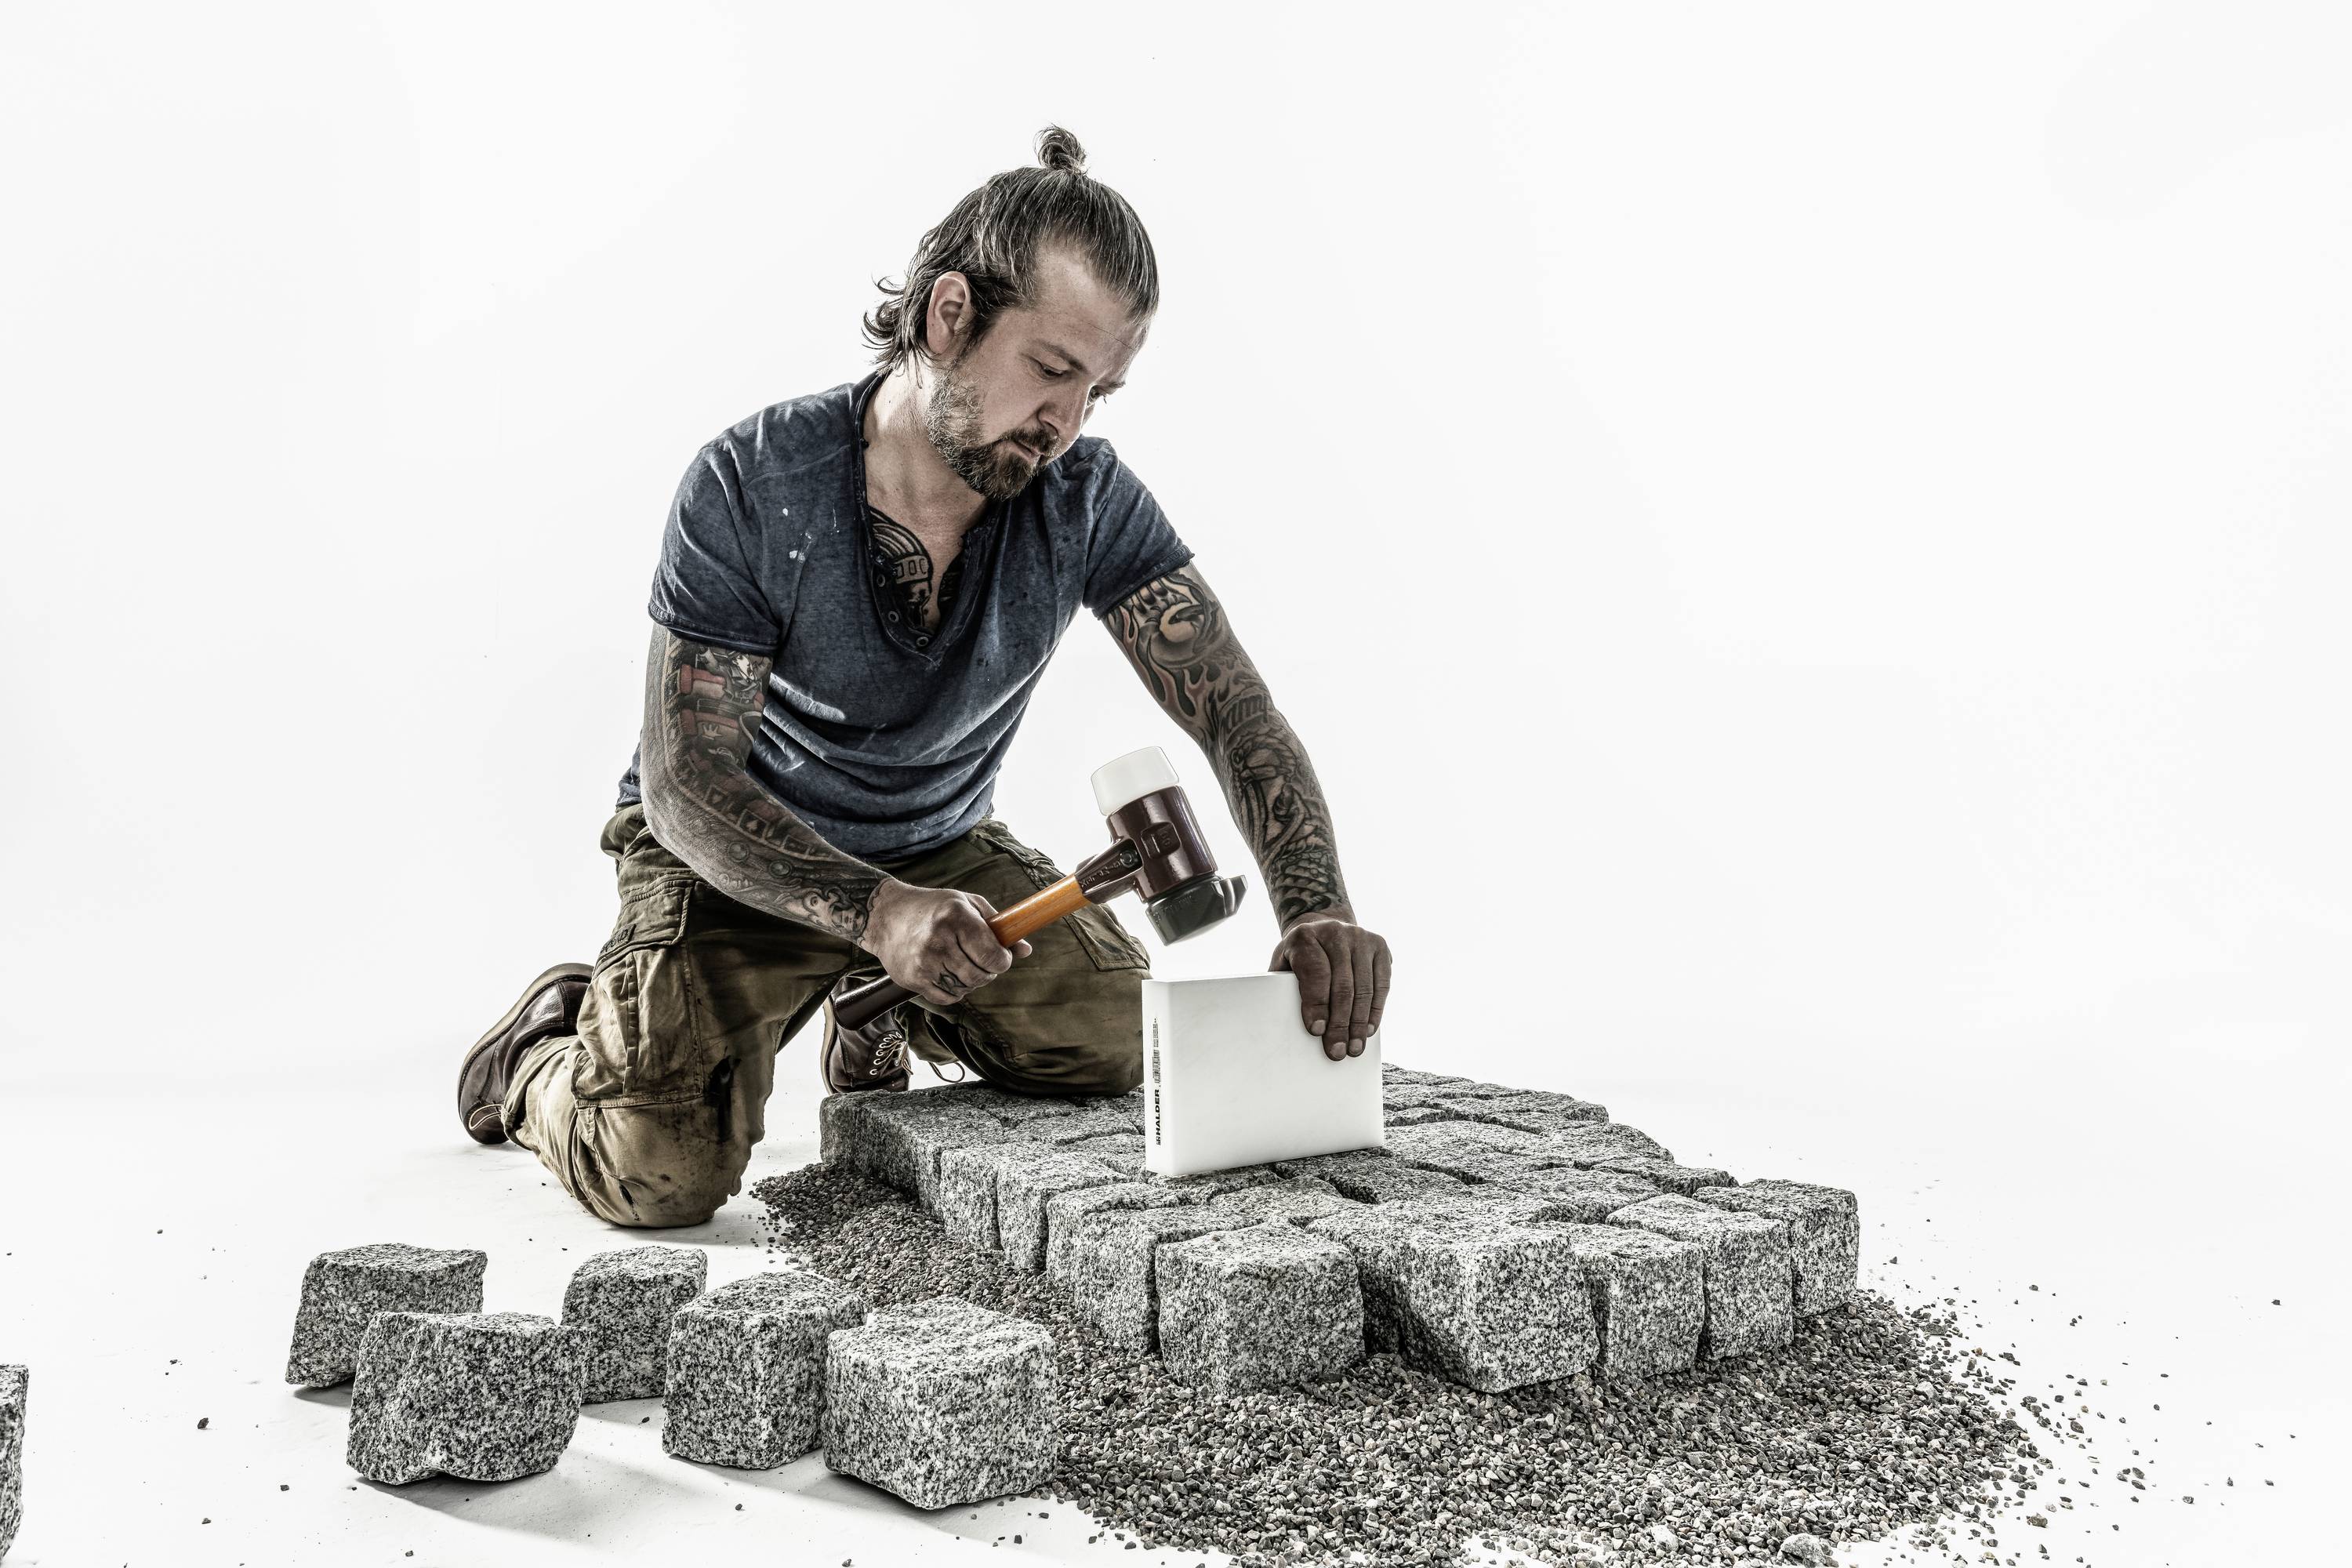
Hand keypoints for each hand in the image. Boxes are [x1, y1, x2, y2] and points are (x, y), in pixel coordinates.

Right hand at [864, 880, 1031, 1007]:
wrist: (886, 915)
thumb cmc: (934, 907)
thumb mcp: (967, 904)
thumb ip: (998, 926)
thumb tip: (1026, 950)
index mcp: (955, 917)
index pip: (992, 955)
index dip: (1003, 960)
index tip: (1002, 957)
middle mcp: (938, 940)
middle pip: (980, 976)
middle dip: (988, 972)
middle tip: (982, 961)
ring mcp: (923, 962)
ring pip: (965, 988)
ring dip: (971, 981)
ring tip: (962, 963)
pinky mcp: (912, 979)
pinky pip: (946, 998)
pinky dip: (954, 990)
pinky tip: (948, 973)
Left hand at [1268, 905, 1390, 1059]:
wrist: (1323, 928)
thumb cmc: (1300, 956)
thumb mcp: (1284, 965)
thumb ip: (1282, 988)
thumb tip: (1282, 1028)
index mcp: (1304, 936)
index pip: (1315, 974)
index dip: (1316, 1004)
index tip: (1317, 1031)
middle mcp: (1335, 932)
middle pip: (1342, 985)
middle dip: (1340, 1024)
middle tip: (1337, 1051)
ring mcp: (1361, 937)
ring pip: (1364, 988)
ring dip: (1359, 1023)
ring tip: (1354, 1048)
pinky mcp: (1380, 945)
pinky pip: (1382, 984)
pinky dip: (1376, 1010)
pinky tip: (1368, 1030)